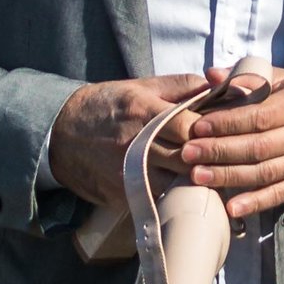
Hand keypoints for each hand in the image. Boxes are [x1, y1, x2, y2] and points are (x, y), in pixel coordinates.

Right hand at [47, 73, 210, 212]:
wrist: (60, 134)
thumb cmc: (107, 106)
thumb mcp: (141, 86)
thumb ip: (182, 86)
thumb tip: (221, 85)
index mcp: (144, 112)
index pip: (190, 126)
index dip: (213, 131)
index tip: (224, 131)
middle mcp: (136, 145)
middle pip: (188, 158)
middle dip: (209, 158)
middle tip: (223, 156)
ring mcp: (128, 174)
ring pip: (177, 183)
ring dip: (193, 179)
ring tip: (206, 173)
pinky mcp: (123, 195)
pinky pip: (158, 198)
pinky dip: (172, 193)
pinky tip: (181, 186)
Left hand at [174, 65, 283, 213]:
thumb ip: (248, 76)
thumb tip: (211, 75)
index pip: (258, 117)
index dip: (226, 123)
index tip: (197, 126)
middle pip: (258, 147)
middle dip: (219, 151)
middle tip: (187, 153)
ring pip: (265, 173)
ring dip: (229, 176)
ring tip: (197, 176)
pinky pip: (279, 195)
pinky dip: (255, 203)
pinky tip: (231, 208)